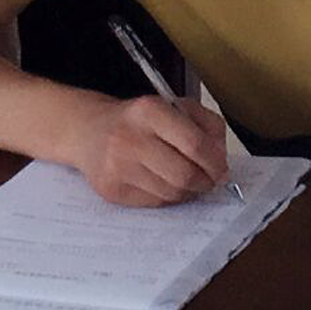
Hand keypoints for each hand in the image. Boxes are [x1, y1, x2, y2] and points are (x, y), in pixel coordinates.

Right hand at [73, 94, 229, 207]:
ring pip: (172, 192)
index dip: (215, 162)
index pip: (194, 143)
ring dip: (188, 191)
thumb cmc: (138, 120)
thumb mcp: (173, 107)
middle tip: (210, 180)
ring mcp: (117, 167)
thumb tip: (221, 161)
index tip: (222, 169)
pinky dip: (168, 196)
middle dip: (205, 181)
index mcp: (149, 111)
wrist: (88, 131)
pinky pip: (155, 202)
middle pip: (184, 174)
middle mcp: (129, 138)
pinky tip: (165, 183)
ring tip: (188, 180)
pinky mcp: (112, 190)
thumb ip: (206, 126)